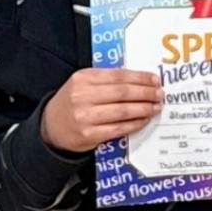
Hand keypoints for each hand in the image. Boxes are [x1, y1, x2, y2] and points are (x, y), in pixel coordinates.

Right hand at [42, 66, 162, 154]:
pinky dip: (135, 123)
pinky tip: (144, 120)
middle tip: (160, 94)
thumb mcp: (83, 84)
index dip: (140, 78)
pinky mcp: (89, 134)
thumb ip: (106, 80)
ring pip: (123, 110)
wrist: (51, 128)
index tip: (155, 79)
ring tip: (156, 106)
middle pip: (123, 92)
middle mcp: (82, 96)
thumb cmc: (72, 103)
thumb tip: (139, 80)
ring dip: (144, 108)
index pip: (118, 76)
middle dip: (146, 93)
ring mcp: (85, 116)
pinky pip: (119, 128)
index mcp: (83, 78)